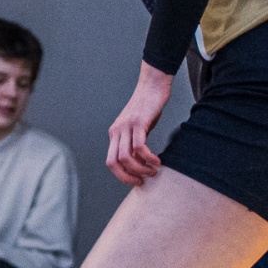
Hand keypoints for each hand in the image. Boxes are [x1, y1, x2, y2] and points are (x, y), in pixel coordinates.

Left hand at [108, 63, 172, 186]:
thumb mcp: (139, 128)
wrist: (152, 87)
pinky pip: (139, 146)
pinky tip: (157, 160)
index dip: (121, 175)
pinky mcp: (138, 122)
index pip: (110, 162)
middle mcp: (116, 131)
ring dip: (140, 169)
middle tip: (144, 180)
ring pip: (125, 156)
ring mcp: (126, 126)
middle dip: (128, 176)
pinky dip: (148, 157)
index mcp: (115, 134)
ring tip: (154, 171)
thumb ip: (136, 143)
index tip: (136, 181)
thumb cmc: (148, 109)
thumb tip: (141, 162)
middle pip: (114, 162)